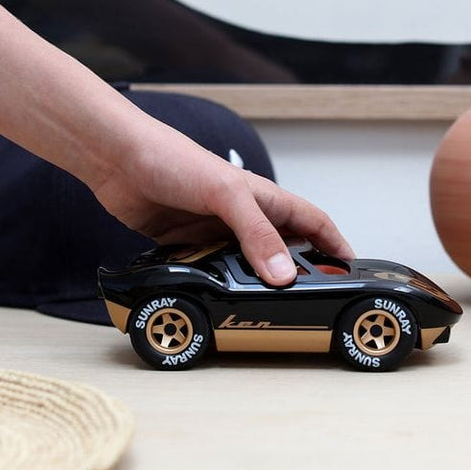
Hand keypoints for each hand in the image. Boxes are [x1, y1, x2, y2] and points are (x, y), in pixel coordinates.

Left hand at [89, 118, 354, 284]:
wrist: (119, 160)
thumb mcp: (226, 194)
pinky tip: (220, 301)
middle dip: (300, 273)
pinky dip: (219, 286)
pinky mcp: (189, 246)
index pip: (313, 222)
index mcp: (264, 199)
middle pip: (284, 249)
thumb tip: (284, 274)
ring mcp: (217, 232)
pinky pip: (213, 272)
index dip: (335, 244)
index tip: (352, 270)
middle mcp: (244, 217)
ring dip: (256, 285)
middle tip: (311, 301)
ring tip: (267, 311)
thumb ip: (256, 233)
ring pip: (248, 266)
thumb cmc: (174, 159)